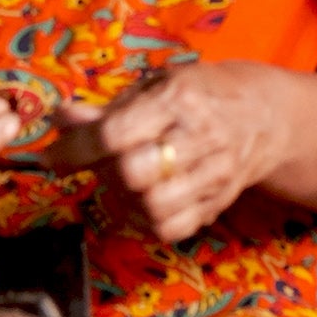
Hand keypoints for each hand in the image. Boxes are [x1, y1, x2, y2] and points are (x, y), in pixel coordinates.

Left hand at [51, 62, 292, 244]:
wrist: (263, 116)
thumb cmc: (198, 95)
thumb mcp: (154, 87)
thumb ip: (105, 109)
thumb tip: (59, 118)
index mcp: (179, 99)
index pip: (117, 133)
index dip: (77, 149)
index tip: (54, 156)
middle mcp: (201, 137)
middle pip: (134, 175)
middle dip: (105, 173)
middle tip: (100, 164)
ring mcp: (214, 174)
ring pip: (152, 208)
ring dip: (123, 201)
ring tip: (122, 183)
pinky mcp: (218, 203)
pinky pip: (171, 228)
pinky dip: (146, 221)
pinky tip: (143, 201)